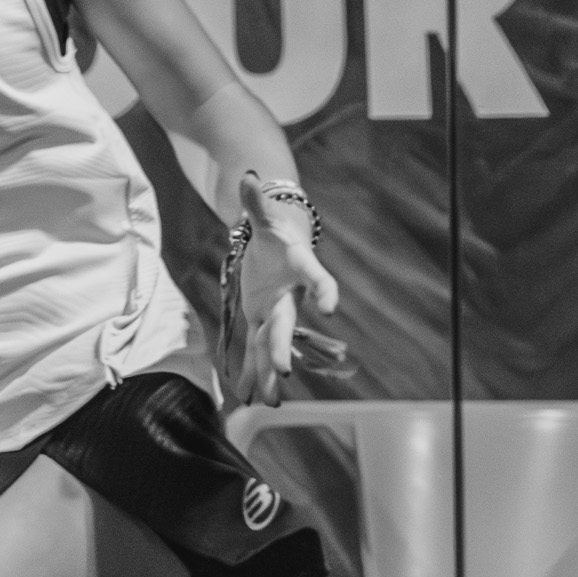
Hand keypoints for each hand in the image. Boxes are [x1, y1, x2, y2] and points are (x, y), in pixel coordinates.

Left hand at [231, 174, 339, 406]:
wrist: (279, 245)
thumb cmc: (275, 230)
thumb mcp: (263, 216)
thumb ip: (255, 200)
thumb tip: (247, 175)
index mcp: (298, 266)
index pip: (315, 277)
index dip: (324, 290)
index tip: (331, 308)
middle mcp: (290, 295)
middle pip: (286, 323)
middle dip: (283, 347)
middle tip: (283, 371)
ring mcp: (275, 310)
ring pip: (271, 345)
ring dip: (268, 373)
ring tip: (269, 402)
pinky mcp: (261, 318)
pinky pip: (256, 348)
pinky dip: (252, 371)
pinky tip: (248, 396)